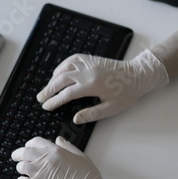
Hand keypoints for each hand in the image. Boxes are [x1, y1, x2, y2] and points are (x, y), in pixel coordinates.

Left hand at [11, 136, 114, 178]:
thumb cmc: (86, 175)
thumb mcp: (79, 155)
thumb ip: (67, 146)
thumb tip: (58, 140)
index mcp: (55, 150)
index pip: (35, 142)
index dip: (29, 144)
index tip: (28, 147)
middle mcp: (44, 159)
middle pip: (23, 153)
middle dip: (18, 154)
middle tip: (16, 157)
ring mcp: (38, 172)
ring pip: (20, 167)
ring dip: (21, 168)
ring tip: (24, 172)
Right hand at [37, 50, 168, 123]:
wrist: (137, 74)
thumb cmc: (127, 93)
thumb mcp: (112, 108)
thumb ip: (92, 114)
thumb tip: (75, 119)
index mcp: (91, 85)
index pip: (66, 95)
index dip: (54, 101)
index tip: (46, 106)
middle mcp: (87, 72)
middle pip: (60, 80)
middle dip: (48, 90)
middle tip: (40, 98)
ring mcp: (88, 63)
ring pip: (64, 68)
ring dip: (54, 78)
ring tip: (48, 87)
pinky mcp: (91, 59)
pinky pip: (72, 59)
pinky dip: (63, 65)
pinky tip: (59, 72)